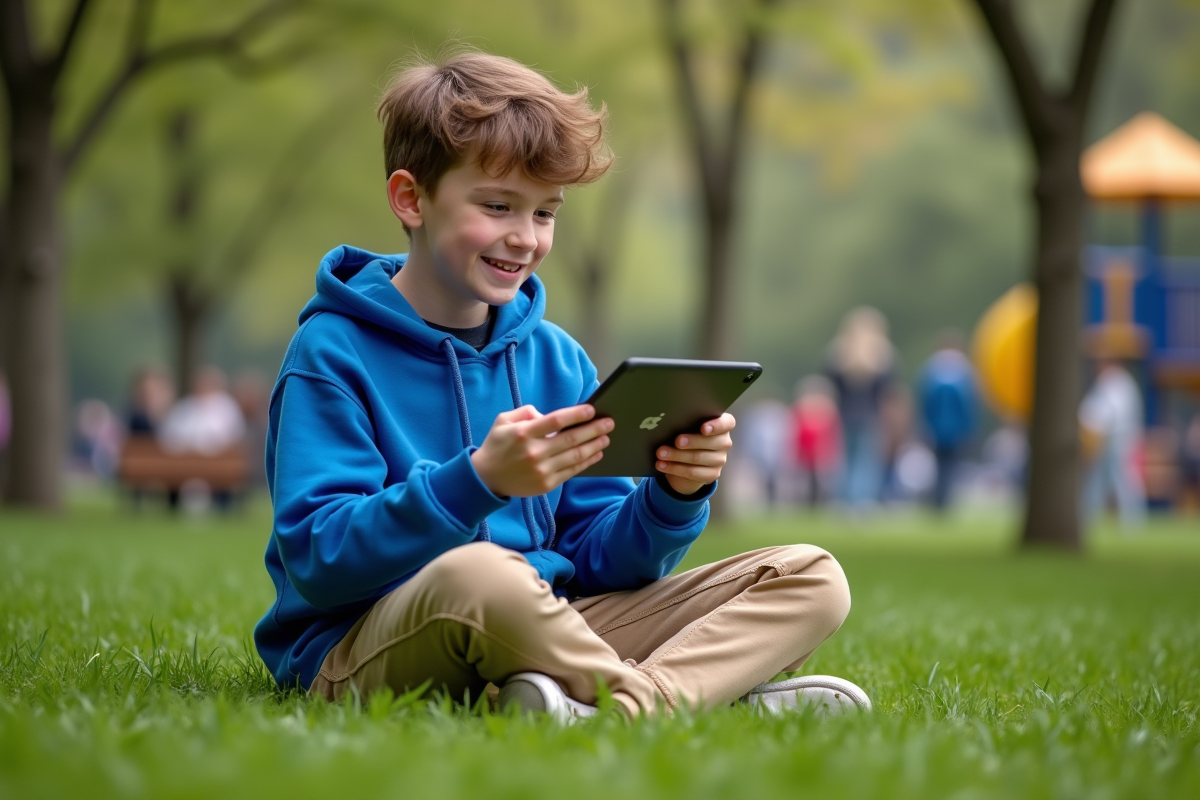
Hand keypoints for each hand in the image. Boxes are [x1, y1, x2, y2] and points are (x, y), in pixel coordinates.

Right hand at [471, 404, 613, 497]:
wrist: (485, 478)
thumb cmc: (496, 445)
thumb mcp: (504, 420)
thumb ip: (526, 412)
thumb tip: (547, 415)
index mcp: (524, 433)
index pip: (556, 421)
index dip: (576, 414)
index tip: (592, 410)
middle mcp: (534, 452)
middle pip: (571, 439)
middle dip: (594, 430)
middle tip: (609, 423)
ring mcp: (542, 470)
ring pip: (575, 456)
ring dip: (594, 446)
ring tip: (606, 438)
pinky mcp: (546, 484)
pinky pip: (572, 471)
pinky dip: (586, 462)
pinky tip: (596, 454)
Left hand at [654, 413, 735, 495]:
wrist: (687, 459)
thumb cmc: (687, 433)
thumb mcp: (688, 425)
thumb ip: (686, 421)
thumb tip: (669, 421)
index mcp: (722, 425)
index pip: (727, 423)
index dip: (717, 425)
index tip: (703, 428)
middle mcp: (724, 443)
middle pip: (711, 442)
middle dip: (691, 442)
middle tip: (676, 441)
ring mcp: (720, 460)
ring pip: (698, 458)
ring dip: (677, 456)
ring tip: (661, 454)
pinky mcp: (712, 475)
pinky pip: (692, 473)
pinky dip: (674, 468)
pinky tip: (662, 465)